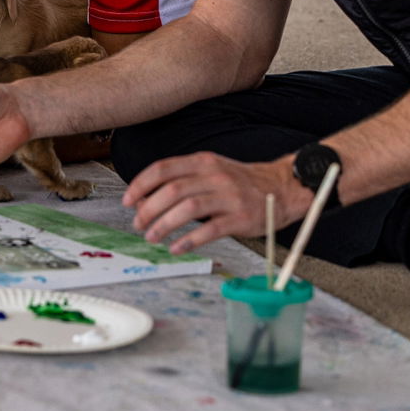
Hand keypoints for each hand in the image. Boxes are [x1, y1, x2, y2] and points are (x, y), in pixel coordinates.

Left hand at [121, 153, 310, 254]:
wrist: (282, 188)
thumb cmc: (240, 183)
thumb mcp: (211, 171)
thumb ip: (183, 181)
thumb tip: (146, 201)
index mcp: (203, 162)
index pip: (164, 169)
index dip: (141, 184)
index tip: (127, 201)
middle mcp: (214, 176)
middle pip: (173, 190)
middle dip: (149, 209)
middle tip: (138, 224)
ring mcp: (229, 196)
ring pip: (188, 208)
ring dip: (164, 224)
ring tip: (152, 237)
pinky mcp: (241, 217)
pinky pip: (210, 230)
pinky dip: (189, 240)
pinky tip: (177, 248)